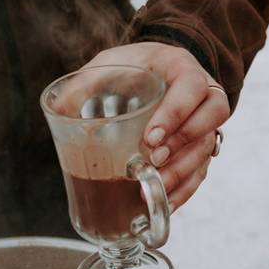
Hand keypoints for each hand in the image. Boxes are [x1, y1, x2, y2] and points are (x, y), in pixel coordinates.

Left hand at [81, 43, 229, 209]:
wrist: (150, 70)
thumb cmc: (130, 67)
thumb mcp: (106, 64)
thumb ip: (84, 84)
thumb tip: (56, 108)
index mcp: (182, 68)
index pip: (192, 88)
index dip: (176, 115)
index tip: (150, 138)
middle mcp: (203, 94)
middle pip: (211, 118)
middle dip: (182, 145)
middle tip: (152, 160)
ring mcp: (204, 121)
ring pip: (206, 149)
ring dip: (182, 173)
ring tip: (153, 187)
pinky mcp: (199, 147)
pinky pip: (201, 171)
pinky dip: (184, 190)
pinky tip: (164, 204)